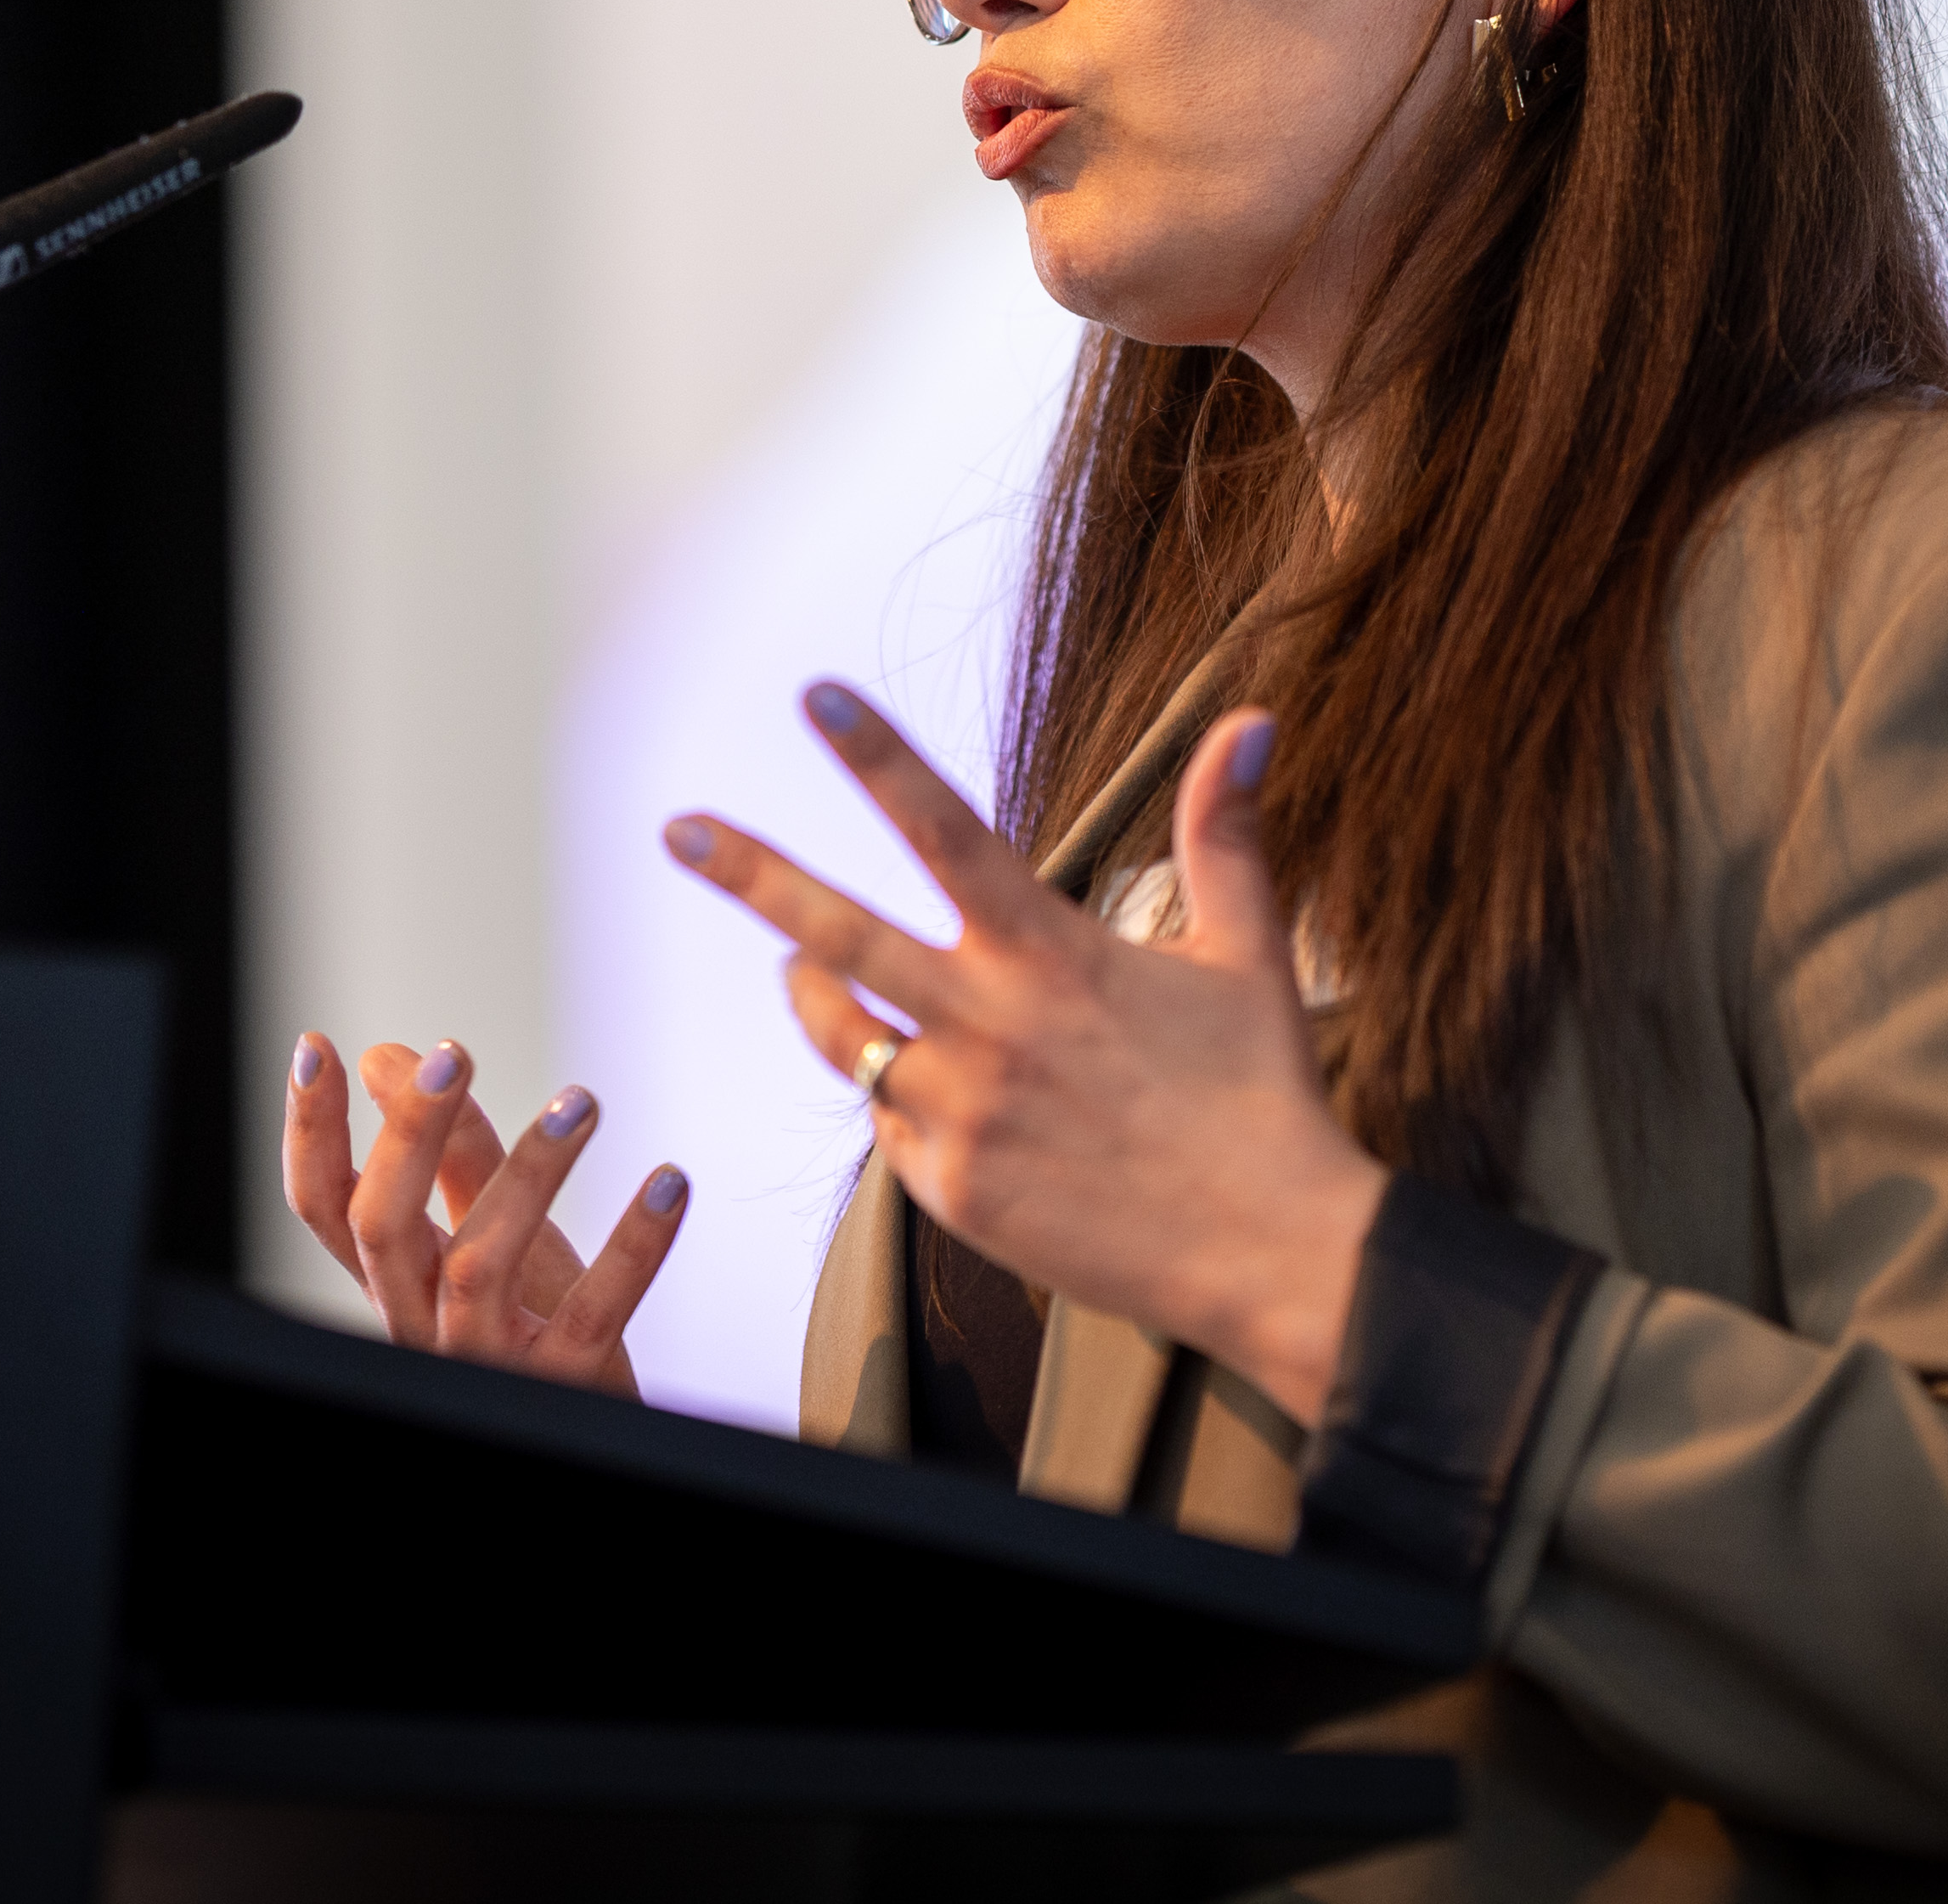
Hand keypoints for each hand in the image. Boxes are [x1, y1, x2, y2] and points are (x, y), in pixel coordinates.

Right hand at [281, 1027, 687, 1393]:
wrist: (587, 1433)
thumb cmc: (533, 1330)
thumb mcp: (492, 1233)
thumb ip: (452, 1154)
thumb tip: (390, 1058)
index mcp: (400, 1283)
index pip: (328, 1207)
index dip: (310, 1133)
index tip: (317, 1045)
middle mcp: (424, 1324)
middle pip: (383, 1229)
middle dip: (408, 1136)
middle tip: (452, 1054)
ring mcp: (489, 1360)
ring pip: (480, 1265)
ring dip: (528, 1173)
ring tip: (582, 1101)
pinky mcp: (564, 1385)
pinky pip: (592, 1313)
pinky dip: (632, 1247)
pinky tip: (666, 1182)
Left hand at [666, 682, 1387, 1419]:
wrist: (1269, 1251)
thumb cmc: (1259, 1094)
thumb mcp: (1245, 951)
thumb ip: (1223, 834)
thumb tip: (1250, 719)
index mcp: (1053, 954)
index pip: (946, 830)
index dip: (878, 757)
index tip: (816, 696)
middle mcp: (992, 1026)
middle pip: (841, 936)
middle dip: (754, 876)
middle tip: (679, 829)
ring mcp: (961, 1114)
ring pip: (849, 1040)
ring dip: (814, 998)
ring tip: (798, 969)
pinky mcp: (951, 1192)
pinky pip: (891, 1129)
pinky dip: (902, 1100)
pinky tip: (941, 1097)